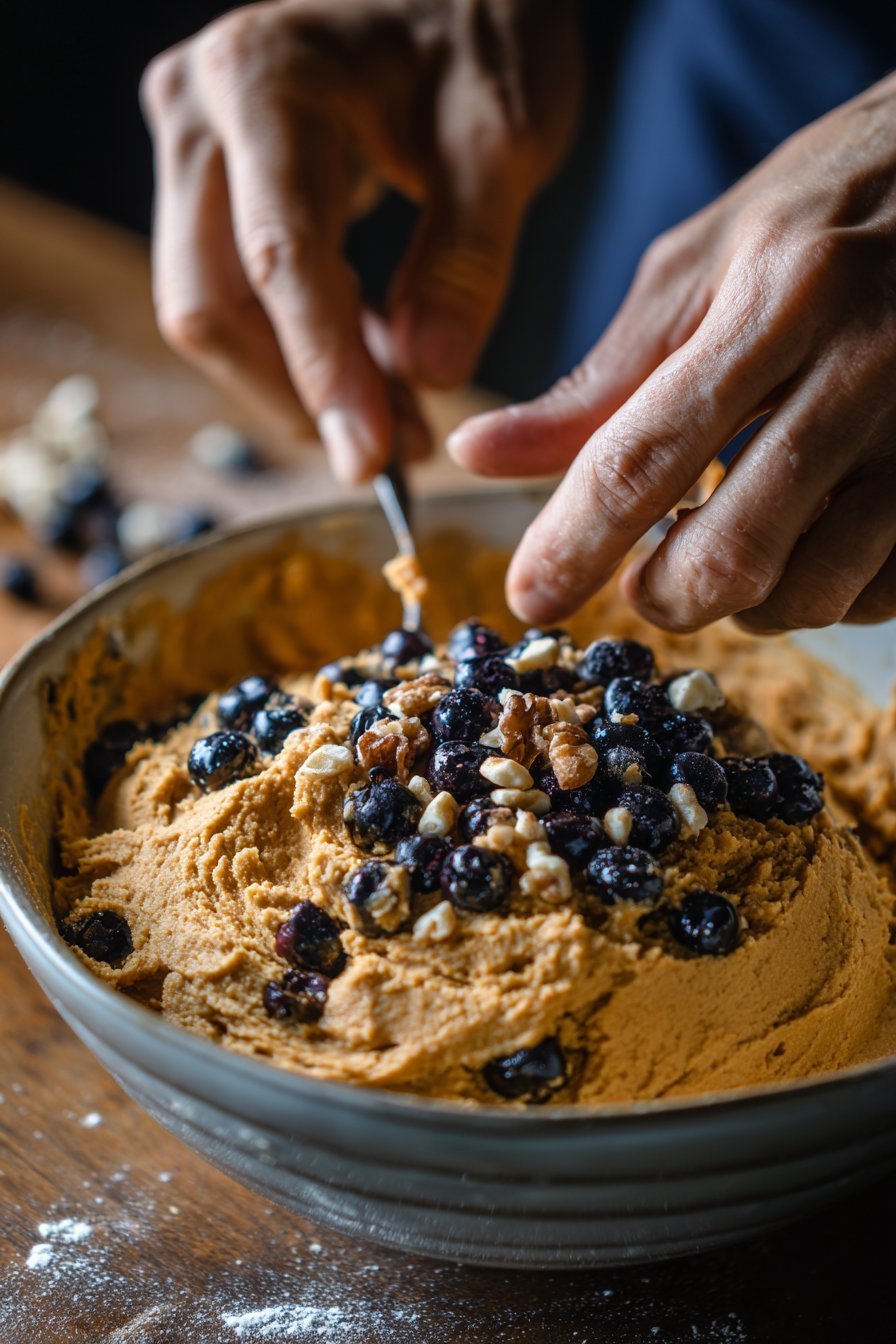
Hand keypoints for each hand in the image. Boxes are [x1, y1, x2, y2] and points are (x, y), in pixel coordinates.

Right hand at [141, 0, 578, 481]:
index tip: (370, 461)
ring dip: (298, 383)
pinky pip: (233, 294)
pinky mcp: (211, 184)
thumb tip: (424, 377)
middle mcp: (200, 113)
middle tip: (399, 451)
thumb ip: (466, 258)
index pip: (276, 259)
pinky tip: (375, 370)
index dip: (321, 373)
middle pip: (211, 303)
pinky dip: (300, 348)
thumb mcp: (504, 138)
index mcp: (268, 83)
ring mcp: (193, 147)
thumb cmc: (485, 35)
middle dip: (302, 394)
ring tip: (401, 417)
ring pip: (212, 311)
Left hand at [449, 73, 895, 632]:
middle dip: (664, 596)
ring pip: (813, 590)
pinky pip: (881, 592)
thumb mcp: (706, 264)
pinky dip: (824, 590)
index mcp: (779, 299)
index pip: (644, 457)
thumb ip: (599, 379)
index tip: (530, 596)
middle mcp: (866, 366)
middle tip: (643, 581)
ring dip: (746, 603)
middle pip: (730, 553)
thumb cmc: (834, 211)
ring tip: (727, 549)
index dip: (574, 543)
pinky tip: (808, 538)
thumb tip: (478, 453)